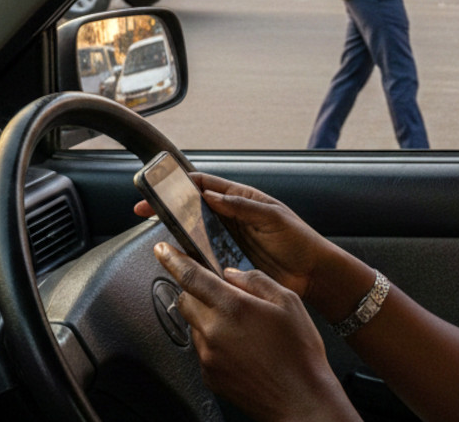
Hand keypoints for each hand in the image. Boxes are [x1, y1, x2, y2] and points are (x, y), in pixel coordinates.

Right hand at [135, 173, 330, 297]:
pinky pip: (204, 257)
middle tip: (146, 209)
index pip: (207, 186)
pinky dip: (190, 257)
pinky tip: (179, 258)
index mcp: (243, 200)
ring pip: (196, 233)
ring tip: (158, 232)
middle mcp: (232, 218)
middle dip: (170, 207)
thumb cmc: (299, 240)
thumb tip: (213, 196)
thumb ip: (244, 206)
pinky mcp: (228, 262)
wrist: (312, 274)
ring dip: (178, 233)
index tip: (162, 186)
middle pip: (194, 208)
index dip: (183, 184)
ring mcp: (229, 240)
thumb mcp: (273, 217)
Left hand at [155, 244, 359, 421]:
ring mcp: (209, 357)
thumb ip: (256, 281)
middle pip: (186, 300)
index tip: (162, 250)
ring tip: (242, 328)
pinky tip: (241, 348)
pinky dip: (214, 342)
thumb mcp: (289, 302)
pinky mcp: (209, 376)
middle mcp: (214, 331)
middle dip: (196, 290)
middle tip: (222, 294)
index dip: (173, 259)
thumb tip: (232, 274)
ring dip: (208, 317)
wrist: (301, 400)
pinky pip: (202, 349)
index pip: (191, 276)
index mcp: (233, 307)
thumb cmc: (300, 353)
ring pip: (194, 325)